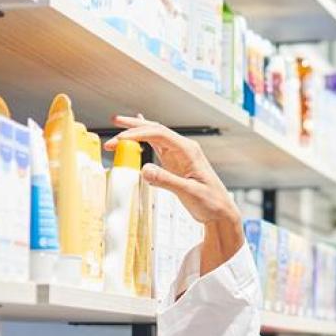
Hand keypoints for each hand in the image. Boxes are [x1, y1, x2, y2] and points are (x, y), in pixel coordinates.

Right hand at [106, 115, 242, 274]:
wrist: (220, 213)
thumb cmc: (211, 202)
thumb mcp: (189, 192)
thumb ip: (166, 181)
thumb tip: (144, 170)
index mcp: (189, 151)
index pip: (159, 134)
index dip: (138, 134)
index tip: (121, 139)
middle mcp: (184, 149)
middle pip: (155, 130)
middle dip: (134, 126)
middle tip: (115, 122)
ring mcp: (179, 156)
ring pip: (154, 137)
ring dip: (136, 132)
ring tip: (118, 127)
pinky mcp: (175, 165)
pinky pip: (157, 147)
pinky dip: (145, 139)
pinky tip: (138, 133)